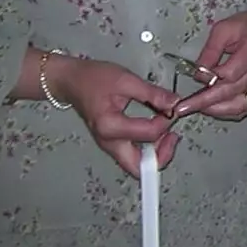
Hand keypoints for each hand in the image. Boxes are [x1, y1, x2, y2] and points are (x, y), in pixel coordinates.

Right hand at [46, 57, 178, 177]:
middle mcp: (108, 142)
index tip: (170, 108)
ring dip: (156, 153)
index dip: (165, 122)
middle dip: (162, 155)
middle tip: (172, 135)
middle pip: (139, 168)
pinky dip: (148, 148)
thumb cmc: (93, 79)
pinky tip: (155, 130)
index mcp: (110, 126)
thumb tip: (174, 103)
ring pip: (137, 165)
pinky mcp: (112, 144)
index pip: (148, 134)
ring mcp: (109, 146)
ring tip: (165, 130)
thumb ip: (152, 94)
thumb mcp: (126, 80)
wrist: (72, 81)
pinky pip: (133, 156)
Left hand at [171, 6, 246, 120]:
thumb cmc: (246, 27)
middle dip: (206, 101)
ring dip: (216, 110)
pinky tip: (211, 109)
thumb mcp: (224, 28)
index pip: (231, 73)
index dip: (211, 79)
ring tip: (196, 108)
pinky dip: (227, 112)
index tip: (195, 77)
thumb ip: (211, 50)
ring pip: (240, 105)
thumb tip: (198, 73)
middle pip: (233, 91)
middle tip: (184, 107)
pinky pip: (244, 107)